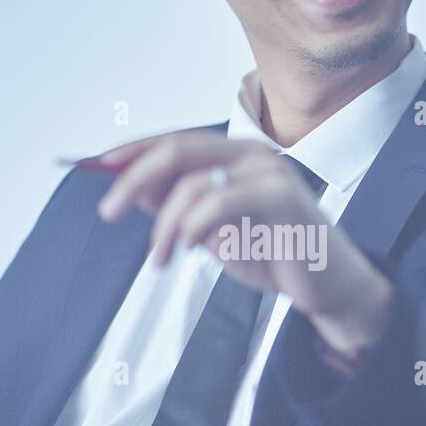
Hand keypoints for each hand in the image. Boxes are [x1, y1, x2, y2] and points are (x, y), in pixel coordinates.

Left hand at [95, 131, 391, 355]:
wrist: (327, 286)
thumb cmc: (274, 255)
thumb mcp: (213, 231)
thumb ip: (178, 206)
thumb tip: (130, 188)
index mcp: (237, 155)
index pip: (175, 140)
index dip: (133, 151)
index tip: (97, 167)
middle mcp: (253, 154)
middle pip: (177, 149)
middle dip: (133, 179)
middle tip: (107, 212)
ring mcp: (270, 172)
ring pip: (193, 183)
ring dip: (163, 226)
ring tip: (159, 259)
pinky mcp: (282, 198)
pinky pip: (220, 202)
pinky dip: (192, 226)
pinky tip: (188, 249)